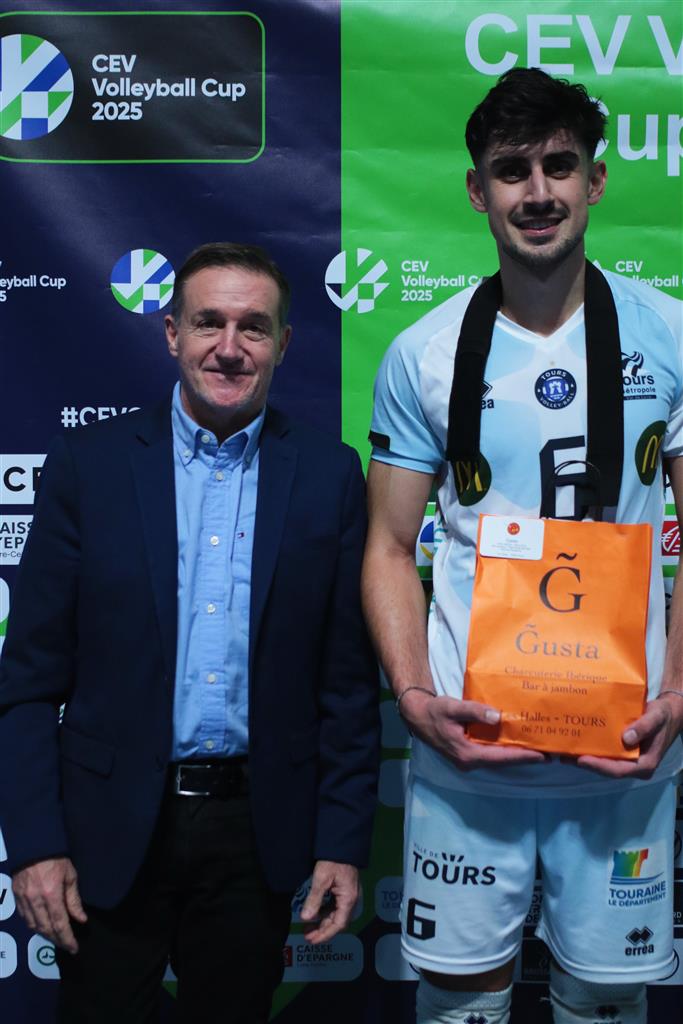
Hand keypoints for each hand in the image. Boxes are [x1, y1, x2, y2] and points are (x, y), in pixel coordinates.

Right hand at [13, 857, 86, 953]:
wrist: (33, 845)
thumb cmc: (56, 858)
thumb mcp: (70, 875)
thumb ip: (74, 899)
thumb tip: (80, 919)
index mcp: (51, 895)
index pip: (60, 924)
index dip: (67, 939)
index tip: (74, 948)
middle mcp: (35, 901)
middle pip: (46, 929)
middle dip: (57, 940)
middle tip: (67, 945)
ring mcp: (23, 900)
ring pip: (34, 926)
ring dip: (45, 935)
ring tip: (57, 938)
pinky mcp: (16, 897)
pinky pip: (25, 918)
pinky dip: (34, 926)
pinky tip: (42, 927)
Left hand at [299, 860, 358, 943]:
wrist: (342, 844)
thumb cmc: (333, 861)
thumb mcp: (321, 879)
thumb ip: (314, 899)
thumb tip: (306, 918)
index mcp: (348, 899)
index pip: (338, 925)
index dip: (325, 935)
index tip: (312, 940)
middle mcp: (351, 900)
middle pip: (337, 922)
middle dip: (322, 930)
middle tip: (306, 935)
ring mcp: (348, 895)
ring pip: (336, 915)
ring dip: (322, 922)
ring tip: (307, 926)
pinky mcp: (344, 890)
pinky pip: (335, 906)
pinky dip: (325, 912)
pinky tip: (315, 912)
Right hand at [399, 690, 545, 769]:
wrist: (417, 716)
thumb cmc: (434, 711)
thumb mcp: (452, 707)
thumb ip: (474, 711)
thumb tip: (497, 716)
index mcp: (467, 754)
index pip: (500, 757)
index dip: (522, 756)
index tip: (542, 756)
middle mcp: (469, 761)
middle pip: (502, 762)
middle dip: (524, 758)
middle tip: (548, 754)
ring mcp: (468, 760)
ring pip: (497, 760)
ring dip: (516, 756)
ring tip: (537, 750)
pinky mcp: (468, 754)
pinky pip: (491, 755)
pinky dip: (505, 751)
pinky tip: (515, 744)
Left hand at [568, 693, 682, 778]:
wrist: (667, 712)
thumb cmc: (663, 716)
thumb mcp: (657, 718)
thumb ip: (644, 727)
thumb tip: (627, 739)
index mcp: (644, 764)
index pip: (618, 770)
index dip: (599, 766)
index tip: (581, 759)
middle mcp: (634, 765)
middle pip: (606, 768)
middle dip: (585, 763)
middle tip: (564, 757)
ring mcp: (627, 759)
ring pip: (604, 762)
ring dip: (584, 757)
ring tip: (563, 750)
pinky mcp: (621, 751)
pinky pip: (605, 752)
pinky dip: (591, 748)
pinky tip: (577, 741)